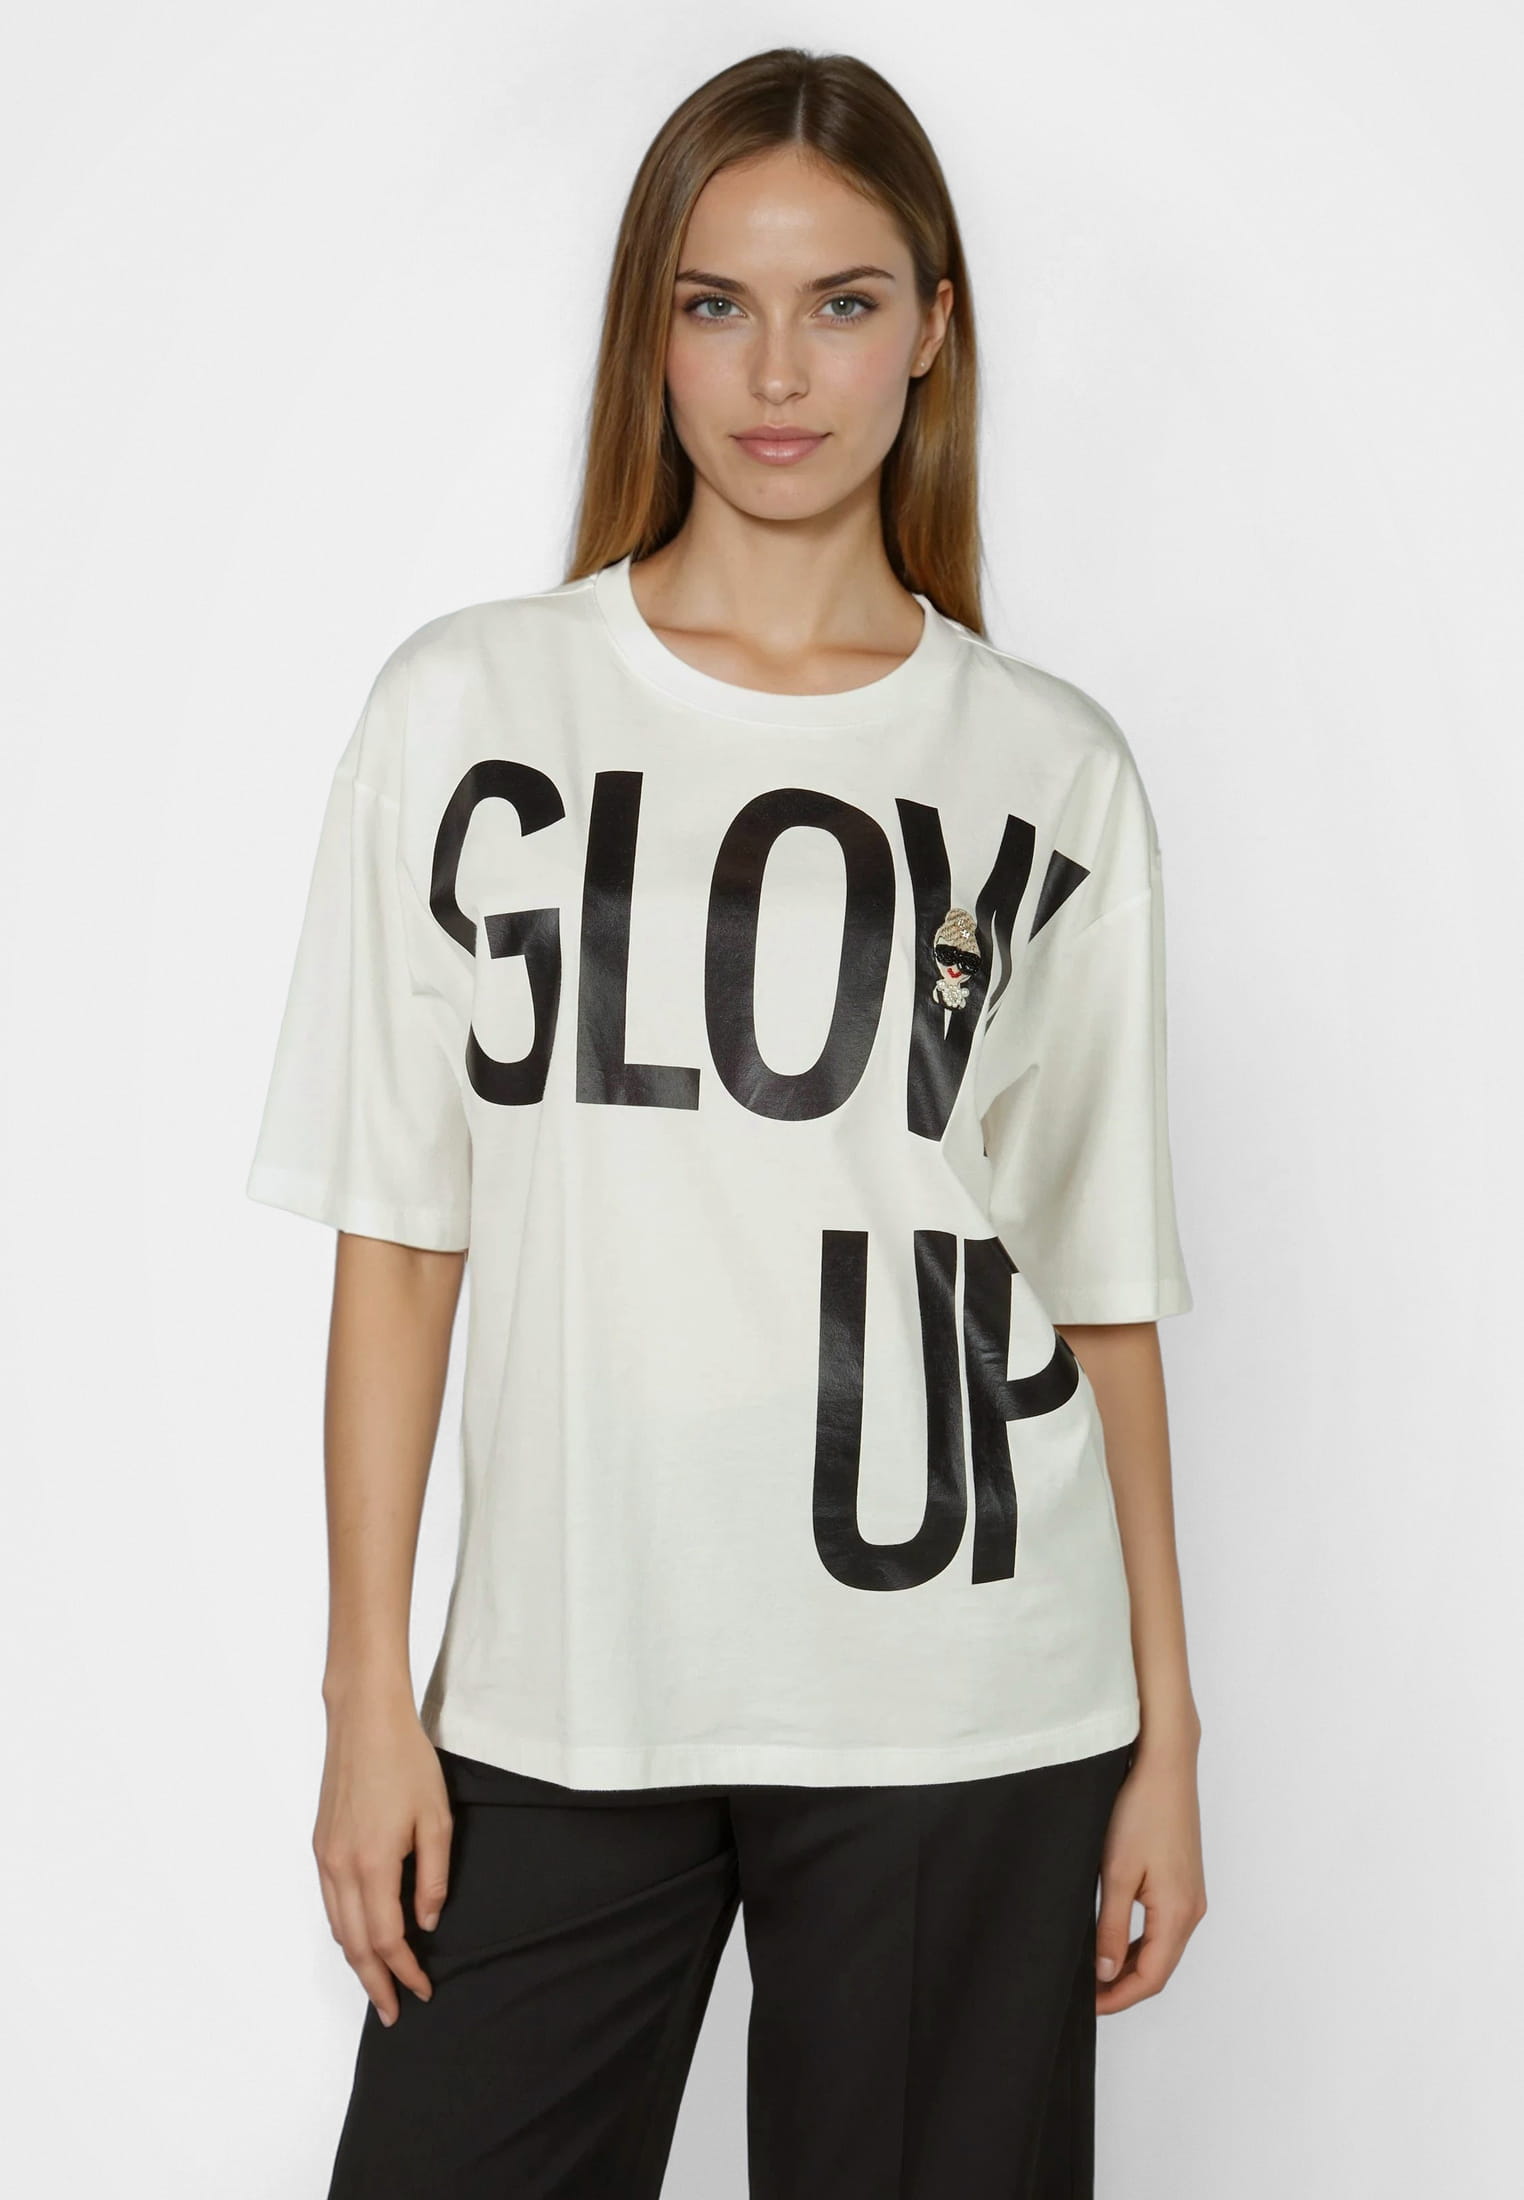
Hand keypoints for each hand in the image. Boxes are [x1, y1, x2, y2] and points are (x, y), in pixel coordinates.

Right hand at [313, 1691, 454, 2024]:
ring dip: (356, 1960)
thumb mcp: (437, 1819)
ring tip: (377, 1983)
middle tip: (392, 2011)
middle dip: (374, 1982)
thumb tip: (427, 1922)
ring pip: (337, 1927)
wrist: (365, 1720)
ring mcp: (325, 1857)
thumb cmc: (407, 1763)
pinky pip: (329, 1903)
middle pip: (355, 1944)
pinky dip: (344, 1930)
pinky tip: (359, 1936)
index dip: (405, 1971)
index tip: (422, 1991)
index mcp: (374, 1865)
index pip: (388, 1939)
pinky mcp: (320, 1845)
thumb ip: (435, 1878)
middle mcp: (341, 1868)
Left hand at [1094, 1734, 1206, 2013]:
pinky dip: (1139, 1940)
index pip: (1150, 1978)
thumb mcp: (1116, 1873)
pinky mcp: (1184, 1881)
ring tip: (1093, 1969)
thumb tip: (1105, 1971)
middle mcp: (1192, 1910)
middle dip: (1123, 1985)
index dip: (1118, 1997)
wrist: (1164, 1765)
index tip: (1088, 2006)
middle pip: (1159, 1967)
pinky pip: (1163, 1925)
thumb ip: (1110, 1927)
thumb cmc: (1140, 1811)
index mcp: (1178, 1914)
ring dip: (1130, 1963)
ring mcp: (1191, 1895)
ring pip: (1161, 1947)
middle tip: (1085, 1993)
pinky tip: (1113, 1937)